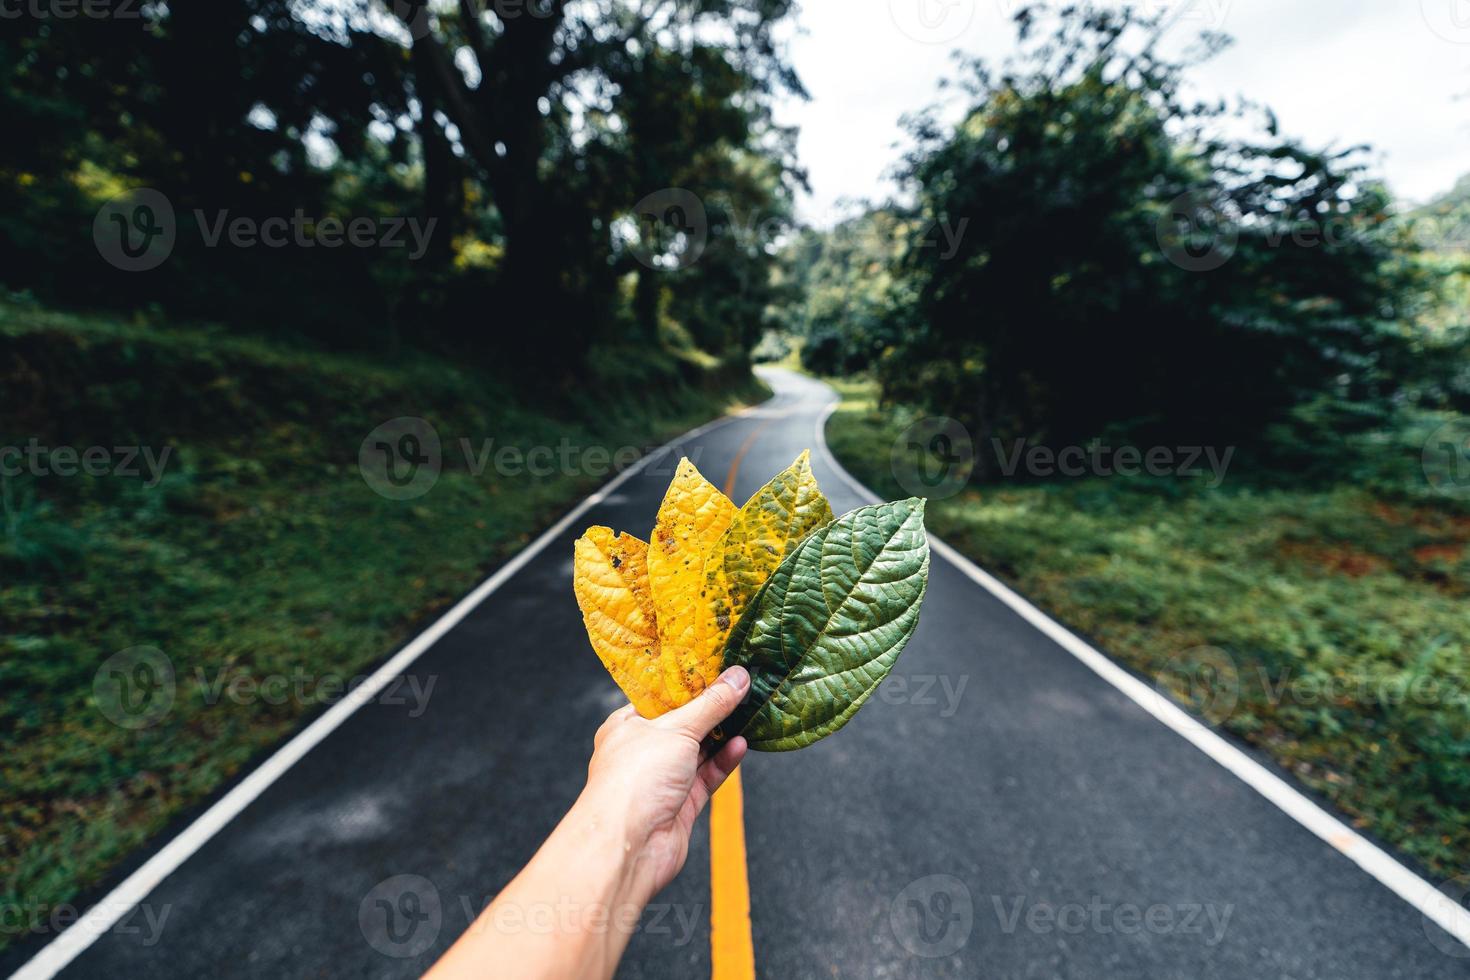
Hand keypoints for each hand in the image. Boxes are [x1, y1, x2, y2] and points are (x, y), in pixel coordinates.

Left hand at [581, 665, 750, 901]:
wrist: (629, 845)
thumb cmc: (634, 779)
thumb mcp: (677, 729)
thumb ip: (711, 704)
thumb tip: (737, 677)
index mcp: (627, 726)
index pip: (661, 698)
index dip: (689, 684)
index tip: (718, 667)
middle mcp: (643, 751)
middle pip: (684, 724)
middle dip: (712, 710)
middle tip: (742, 687)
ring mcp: (662, 779)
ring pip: (698, 751)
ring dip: (722, 735)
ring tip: (750, 710)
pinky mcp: (681, 804)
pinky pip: (707, 776)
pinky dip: (724, 761)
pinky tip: (742, 744)